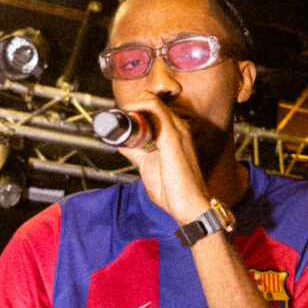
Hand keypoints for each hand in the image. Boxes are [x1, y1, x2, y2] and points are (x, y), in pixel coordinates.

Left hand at [114, 92, 210, 223]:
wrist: (189, 206)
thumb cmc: (174, 190)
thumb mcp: (148, 166)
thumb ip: (137, 153)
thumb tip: (123, 144)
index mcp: (175, 133)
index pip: (154, 108)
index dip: (135, 109)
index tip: (120, 118)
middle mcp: (178, 127)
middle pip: (152, 100)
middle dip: (131, 105)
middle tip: (117, 118)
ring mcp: (177, 129)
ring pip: (152, 100)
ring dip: (132, 105)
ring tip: (121, 117)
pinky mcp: (173, 136)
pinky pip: (154, 108)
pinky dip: (138, 107)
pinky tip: (127, 115)